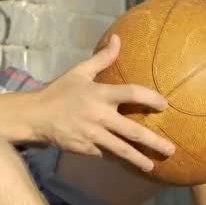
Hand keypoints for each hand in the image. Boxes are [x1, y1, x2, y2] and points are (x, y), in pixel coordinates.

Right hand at [29, 34, 174, 171]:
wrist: (34, 116)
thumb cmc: (59, 91)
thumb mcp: (79, 71)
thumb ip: (102, 58)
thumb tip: (118, 38)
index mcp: (100, 94)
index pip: (132, 94)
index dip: (151, 98)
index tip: (165, 105)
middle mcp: (99, 116)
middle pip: (132, 130)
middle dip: (153, 141)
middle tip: (171, 148)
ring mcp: (92, 135)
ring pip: (121, 149)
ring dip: (139, 158)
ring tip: (153, 165)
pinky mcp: (85, 148)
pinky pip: (106, 155)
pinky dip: (119, 160)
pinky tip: (131, 165)